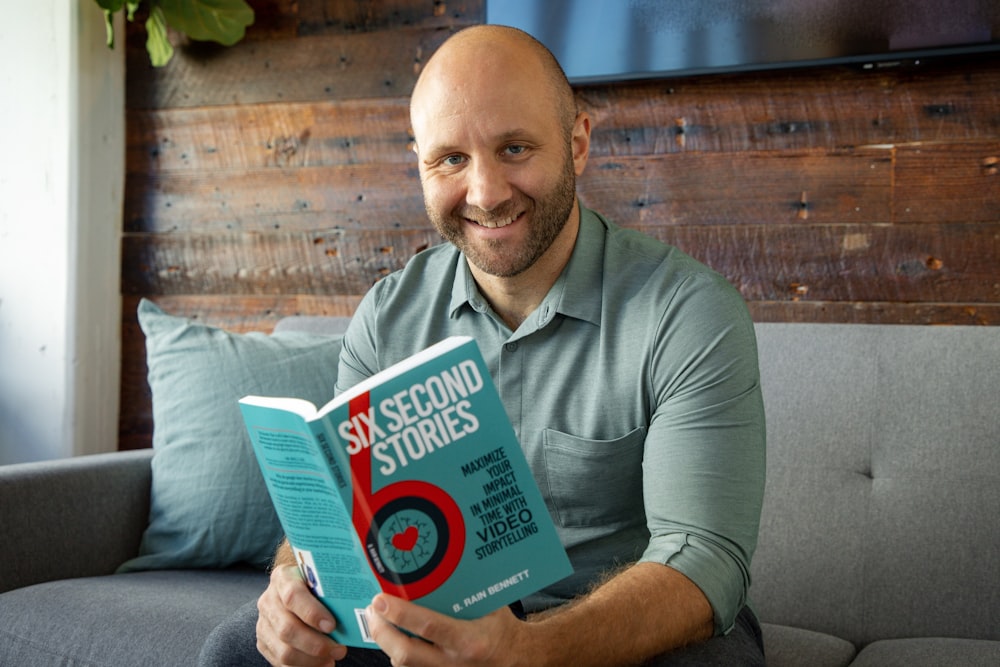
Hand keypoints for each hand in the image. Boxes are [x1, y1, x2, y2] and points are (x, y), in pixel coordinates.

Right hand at [256, 564, 347, 665]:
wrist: (296, 588)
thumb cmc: (315, 583)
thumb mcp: (321, 578)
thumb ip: (333, 588)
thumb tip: (364, 605)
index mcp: (283, 578)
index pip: (293, 596)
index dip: (312, 613)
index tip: (332, 626)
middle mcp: (268, 600)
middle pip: (288, 629)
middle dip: (316, 644)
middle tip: (339, 650)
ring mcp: (264, 623)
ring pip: (284, 651)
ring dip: (311, 660)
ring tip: (331, 659)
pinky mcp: (264, 642)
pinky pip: (281, 662)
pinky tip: (320, 664)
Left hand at [365, 593, 529, 666]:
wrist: (518, 660)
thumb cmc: (502, 628)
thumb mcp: (489, 605)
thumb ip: (464, 592)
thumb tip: (437, 565)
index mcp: (469, 640)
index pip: (427, 627)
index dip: (399, 614)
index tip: (380, 600)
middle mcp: (455, 663)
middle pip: (405, 653)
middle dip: (381, 631)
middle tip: (373, 610)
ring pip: (403, 664)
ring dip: (386, 642)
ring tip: (379, 620)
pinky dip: (399, 653)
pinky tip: (395, 636)